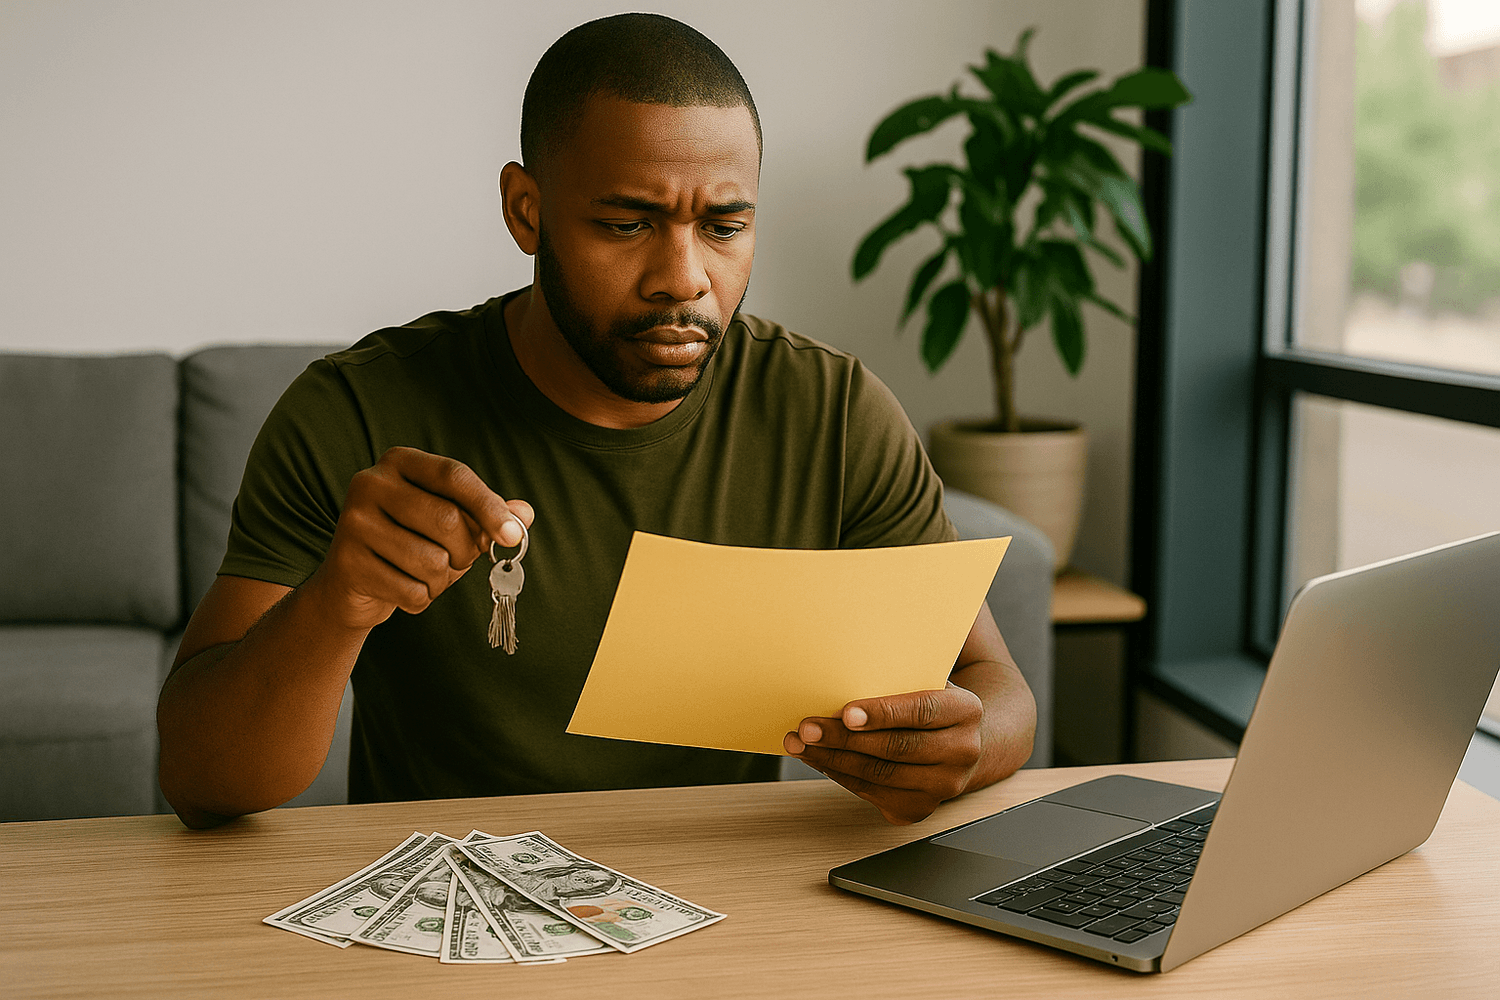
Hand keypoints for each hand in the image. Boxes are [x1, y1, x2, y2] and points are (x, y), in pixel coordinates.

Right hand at [307, 446, 532, 630]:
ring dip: (440, 580)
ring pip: (430, 560)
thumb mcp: (453, 524)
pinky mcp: (345, 562)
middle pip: (447, 519)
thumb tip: (525, 514)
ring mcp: (353, 521)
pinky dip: (420, 599)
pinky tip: (402, 589)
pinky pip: (410, 591)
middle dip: (464, 551)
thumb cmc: (413, 544)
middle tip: (455, 561)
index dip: (489, 506)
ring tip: (423, 575)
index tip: (514, 536)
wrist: (353, 585)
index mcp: (400, 462)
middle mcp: (370, 482)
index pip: (454, 475)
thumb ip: (488, 514)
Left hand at [784, 683, 984, 824]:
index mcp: (966, 711)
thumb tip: (845, 667)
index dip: (883, 712)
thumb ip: (898, 676)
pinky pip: (873, 793)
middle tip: (808, 728)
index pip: (922, 711)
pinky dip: (841, 776)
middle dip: (844, 738)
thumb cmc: (930, 704)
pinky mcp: (920, 808)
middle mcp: (962, 752)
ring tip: (802, 744)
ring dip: (834, 760)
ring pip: (881, 774)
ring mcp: (943, 786)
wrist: (959, 741)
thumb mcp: (925, 680)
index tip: (846, 712)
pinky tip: (820, 760)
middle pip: (897, 747)